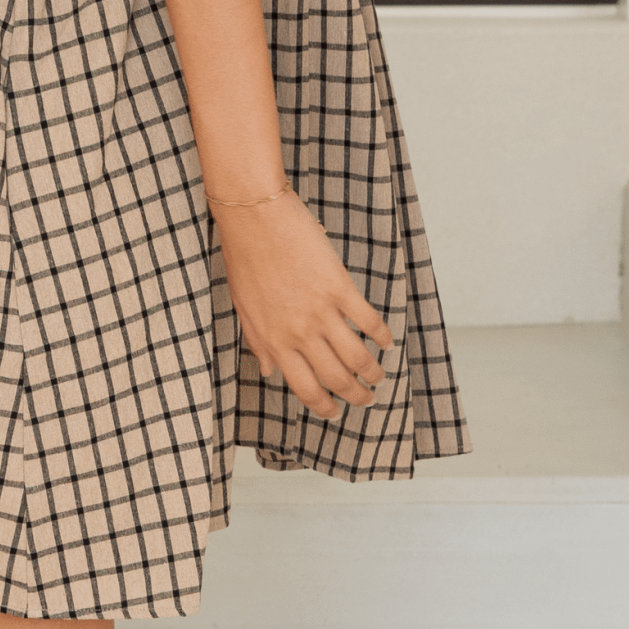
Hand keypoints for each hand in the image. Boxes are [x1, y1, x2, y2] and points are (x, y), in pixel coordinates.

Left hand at [215, 188, 393, 419]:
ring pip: (358, 357)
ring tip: (379, 375)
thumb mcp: (243, 306)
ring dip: (373, 372)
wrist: (253, 216)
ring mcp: (321, 310)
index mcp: (274, 340)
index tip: (334, 412)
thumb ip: (257, 341)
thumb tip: (267, 370)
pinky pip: (368, 320)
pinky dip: (382, 335)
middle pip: (337, 379)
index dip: (323, 407)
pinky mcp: (339, 286)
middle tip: (367, 398)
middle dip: (357, 395)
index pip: (304, 388)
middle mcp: (299, 332)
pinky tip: (386, 341)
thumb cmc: (244, 257)